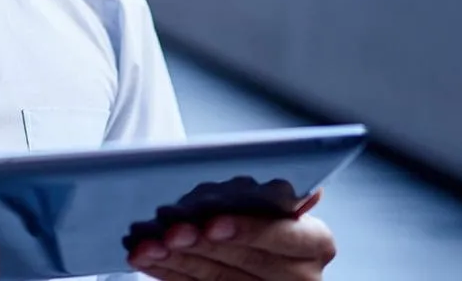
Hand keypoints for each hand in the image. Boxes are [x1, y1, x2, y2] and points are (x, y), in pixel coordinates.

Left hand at [128, 192, 335, 280]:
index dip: (245, 230)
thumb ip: (268, 194)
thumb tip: (251, 189)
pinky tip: (146, 260)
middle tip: (169, 232)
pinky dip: (168, 273)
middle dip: (201, 245)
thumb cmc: (265, 210)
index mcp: (315, 241)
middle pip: (244, 261)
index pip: (282, 236)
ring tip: (146, 246)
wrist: (260, 248)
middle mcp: (300, 274)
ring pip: (217, 279)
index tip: (212, 224)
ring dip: (176, 261)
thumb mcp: (273, 198)